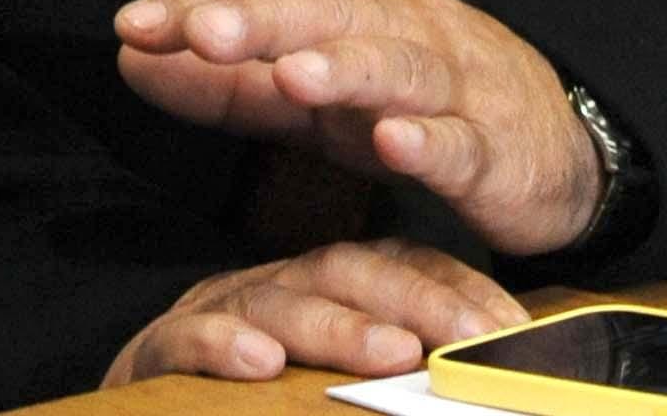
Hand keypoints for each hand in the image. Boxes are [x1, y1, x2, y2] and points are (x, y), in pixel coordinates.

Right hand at [102, 237, 523, 384]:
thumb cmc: (247, 406)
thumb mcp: (323, 391)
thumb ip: (386, 375)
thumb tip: (462, 382)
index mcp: (320, 290)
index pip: (395, 265)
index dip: (454, 289)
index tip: (511, 327)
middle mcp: (274, 290)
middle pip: (346, 270)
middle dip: (413, 300)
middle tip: (468, 338)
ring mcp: (216, 314)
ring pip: (279, 300)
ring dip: (337, 325)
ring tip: (391, 353)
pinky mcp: (155, 354)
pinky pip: (188, 338)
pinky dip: (223, 343)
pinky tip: (259, 362)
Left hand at [114, 0, 602, 253]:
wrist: (555, 147)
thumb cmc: (419, 110)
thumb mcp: (316, 97)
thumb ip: (227, 83)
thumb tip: (133, 55)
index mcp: (353, 12)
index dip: (203, 4)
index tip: (134, 23)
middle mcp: (401, 32)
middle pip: (326, 13)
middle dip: (261, 20)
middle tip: (199, 31)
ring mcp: (452, 88)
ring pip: (394, 67)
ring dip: (342, 68)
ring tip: (289, 74)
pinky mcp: (493, 149)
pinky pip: (460, 142)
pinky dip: (428, 139)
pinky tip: (394, 142)